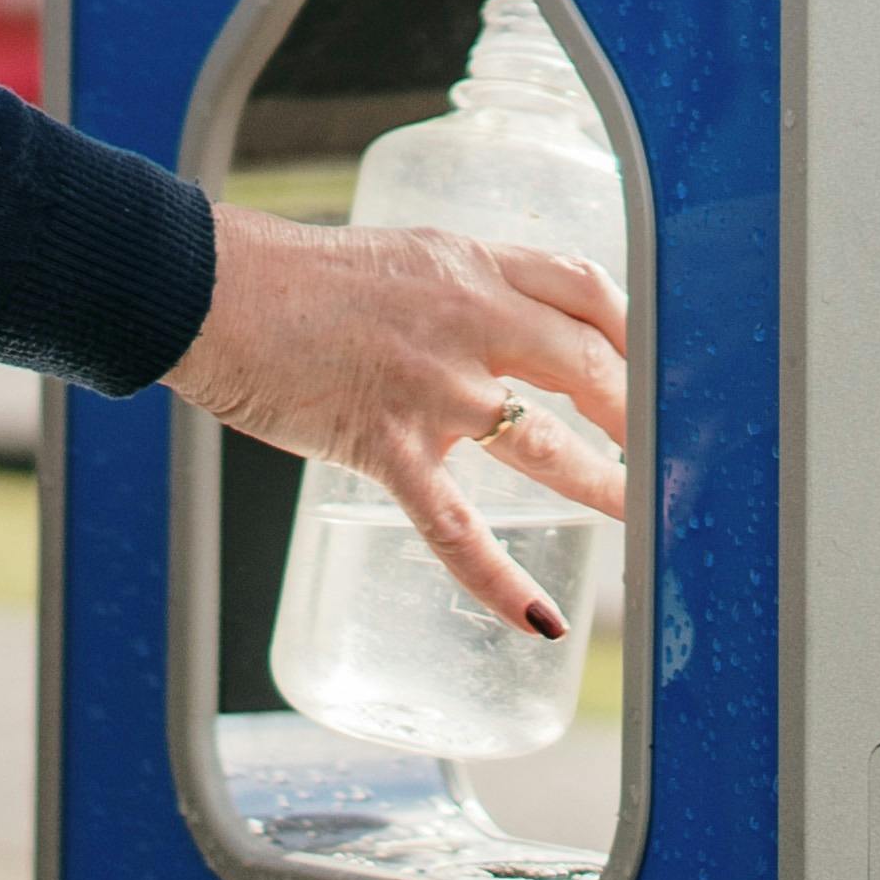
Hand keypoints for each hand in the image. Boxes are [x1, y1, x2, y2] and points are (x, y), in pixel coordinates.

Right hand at [169, 205, 632, 640]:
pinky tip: (539, 618)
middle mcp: (469, 319)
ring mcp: (433, 386)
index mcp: (471, 266)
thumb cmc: (291, 278)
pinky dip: (500, 579)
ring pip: (546, 444)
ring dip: (605, 486)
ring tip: (643, 519)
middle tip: (669, 452)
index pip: (586, 289)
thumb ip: (455, 294)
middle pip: (590, 366)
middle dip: (641, 414)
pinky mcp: (387, 444)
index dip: (637, 330)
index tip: (661, 365)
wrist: (210, 290)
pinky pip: (456, 526)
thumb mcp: (400, 260)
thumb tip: (496, 331)